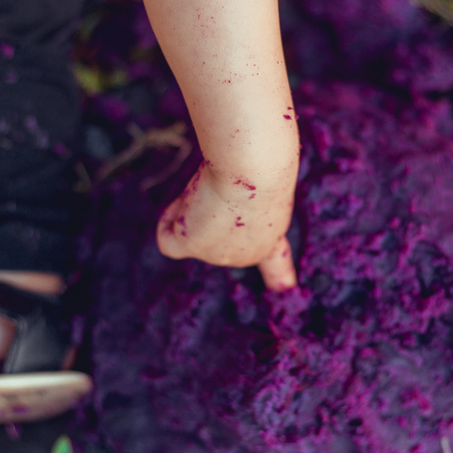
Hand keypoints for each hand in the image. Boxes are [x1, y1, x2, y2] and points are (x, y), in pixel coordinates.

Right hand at [157, 161, 296, 290]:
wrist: (253, 166)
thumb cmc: (262, 161)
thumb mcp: (260, 183)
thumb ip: (240, 200)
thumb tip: (206, 202)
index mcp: (272, 236)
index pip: (277, 266)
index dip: (278, 279)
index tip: (285, 291)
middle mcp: (247, 254)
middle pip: (211, 232)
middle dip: (209, 210)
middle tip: (225, 185)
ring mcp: (219, 256)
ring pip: (189, 228)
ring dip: (193, 204)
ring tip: (214, 188)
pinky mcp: (193, 247)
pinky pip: (167, 239)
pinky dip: (169, 218)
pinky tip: (189, 200)